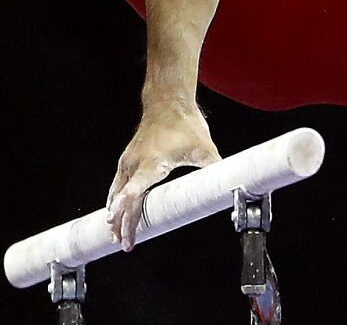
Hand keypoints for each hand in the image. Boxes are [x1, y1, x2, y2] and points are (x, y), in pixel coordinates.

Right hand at [106, 101, 220, 250]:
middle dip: (122, 221)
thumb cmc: (185, 125)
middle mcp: (137, 163)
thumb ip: (215, 170)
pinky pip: (118, 184)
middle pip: (125, 197)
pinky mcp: (128, 159)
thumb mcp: (205, 148)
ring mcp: (129, 161)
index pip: (136, 187)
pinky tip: (115, 212)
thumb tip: (232, 187)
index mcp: (154, 162)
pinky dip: (116, 200)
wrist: (167, 102)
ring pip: (118, 192)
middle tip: (124, 243)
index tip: (115, 217)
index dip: (126, 203)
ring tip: (115, 235)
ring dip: (116, 213)